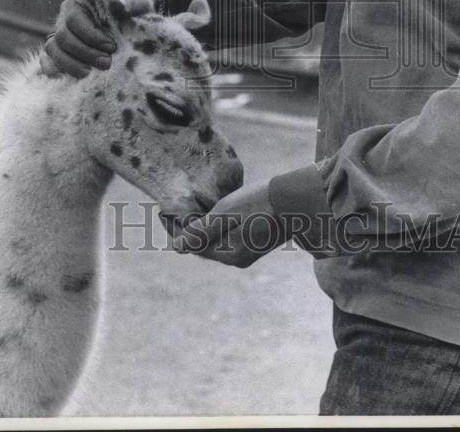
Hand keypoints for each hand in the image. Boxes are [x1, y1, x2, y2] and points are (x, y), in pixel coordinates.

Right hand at [39, 0, 156, 77]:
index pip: (74, 18)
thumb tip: (119, 5)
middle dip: (84, 53)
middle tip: (106, 64)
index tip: (111, 47)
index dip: (90, 35)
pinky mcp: (61, 50)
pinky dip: (55, 68)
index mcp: (80, 2)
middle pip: (63, 37)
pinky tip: (69, 77)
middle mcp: (65, 17)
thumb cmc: (133, 4)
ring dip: (71, 64)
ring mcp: (61, 34)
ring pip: (53, 49)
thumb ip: (130, 1)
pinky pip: (49, 59)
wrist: (132, 13)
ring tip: (90, 74)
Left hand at [171, 182, 285, 268]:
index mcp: (229, 254)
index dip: (175, 230)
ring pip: (215, 241)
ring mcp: (248, 252)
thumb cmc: (259, 203)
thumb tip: (176, 247)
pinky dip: (217, 227)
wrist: (296, 200)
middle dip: (187, 230)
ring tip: (189, 209)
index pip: (192, 245)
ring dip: (202, 228)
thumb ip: (201, 231)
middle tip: (172, 210)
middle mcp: (237, 258)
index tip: (162, 212)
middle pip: (203, 245)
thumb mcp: (226, 213)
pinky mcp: (256, 243)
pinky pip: (228, 237)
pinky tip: (214, 212)